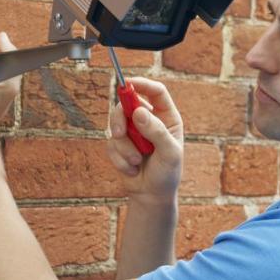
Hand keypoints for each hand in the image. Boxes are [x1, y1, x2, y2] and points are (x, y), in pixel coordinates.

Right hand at [107, 77, 183, 198]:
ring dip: (124, 147)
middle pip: (127, 103)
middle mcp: (149, 120)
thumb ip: (156, 132)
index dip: (142, 84)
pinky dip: (120, 159)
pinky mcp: (120, 144)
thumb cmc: (167, 173)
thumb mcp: (169, 153)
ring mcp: (133, 131)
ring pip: (116, 125)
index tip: (127, 83)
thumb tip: (139, 111)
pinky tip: (132, 170)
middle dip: (120, 119)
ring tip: (137, 162)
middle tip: (119, 133)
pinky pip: (111, 144)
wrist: (152, 196)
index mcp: (167, 117)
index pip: (156, 91)